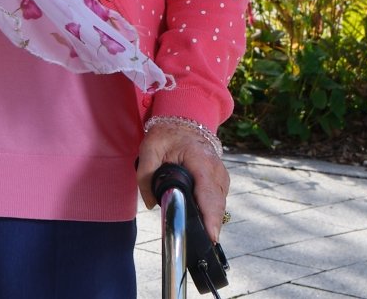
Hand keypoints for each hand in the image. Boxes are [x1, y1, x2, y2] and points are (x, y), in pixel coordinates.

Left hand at [136, 117, 229, 242]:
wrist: (183, 123)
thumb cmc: (167, 135)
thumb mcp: (149, 149)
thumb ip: (145, 176)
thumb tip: (152, 204)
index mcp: (202, 162)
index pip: (209, 195)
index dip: (211, 218)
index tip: (210, 237)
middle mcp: (216, 171)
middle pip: (217, 205)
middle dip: (210, 225)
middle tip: (199, 243)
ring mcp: (221, 177)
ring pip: (219, 205)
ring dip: (209, 219)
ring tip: (198, 235)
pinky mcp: (220, 181)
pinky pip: (217, 201)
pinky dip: (210, 211)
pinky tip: (199, 221)